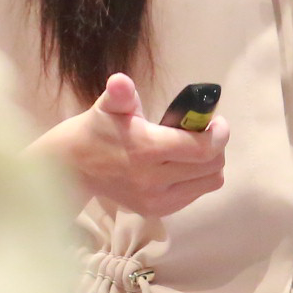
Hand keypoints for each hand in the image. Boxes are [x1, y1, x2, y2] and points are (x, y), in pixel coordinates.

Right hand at [35, 73, 228, 217]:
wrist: (73, 168)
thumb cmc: (96, 130)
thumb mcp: (107, 106)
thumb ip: (120, 94)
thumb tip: (120, 82)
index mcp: (146, 149)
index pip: (202, 149)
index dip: (219, 134)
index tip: (216, 121)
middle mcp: (154, 180)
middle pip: (212, 167)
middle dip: (216, 146)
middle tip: (204, 132)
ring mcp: (156, 200)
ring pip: (209, 183)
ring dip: (209, 164)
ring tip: (194, 149)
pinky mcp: (156, 211)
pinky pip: (195, 195)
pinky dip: (197, 179)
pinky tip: (181, 165)